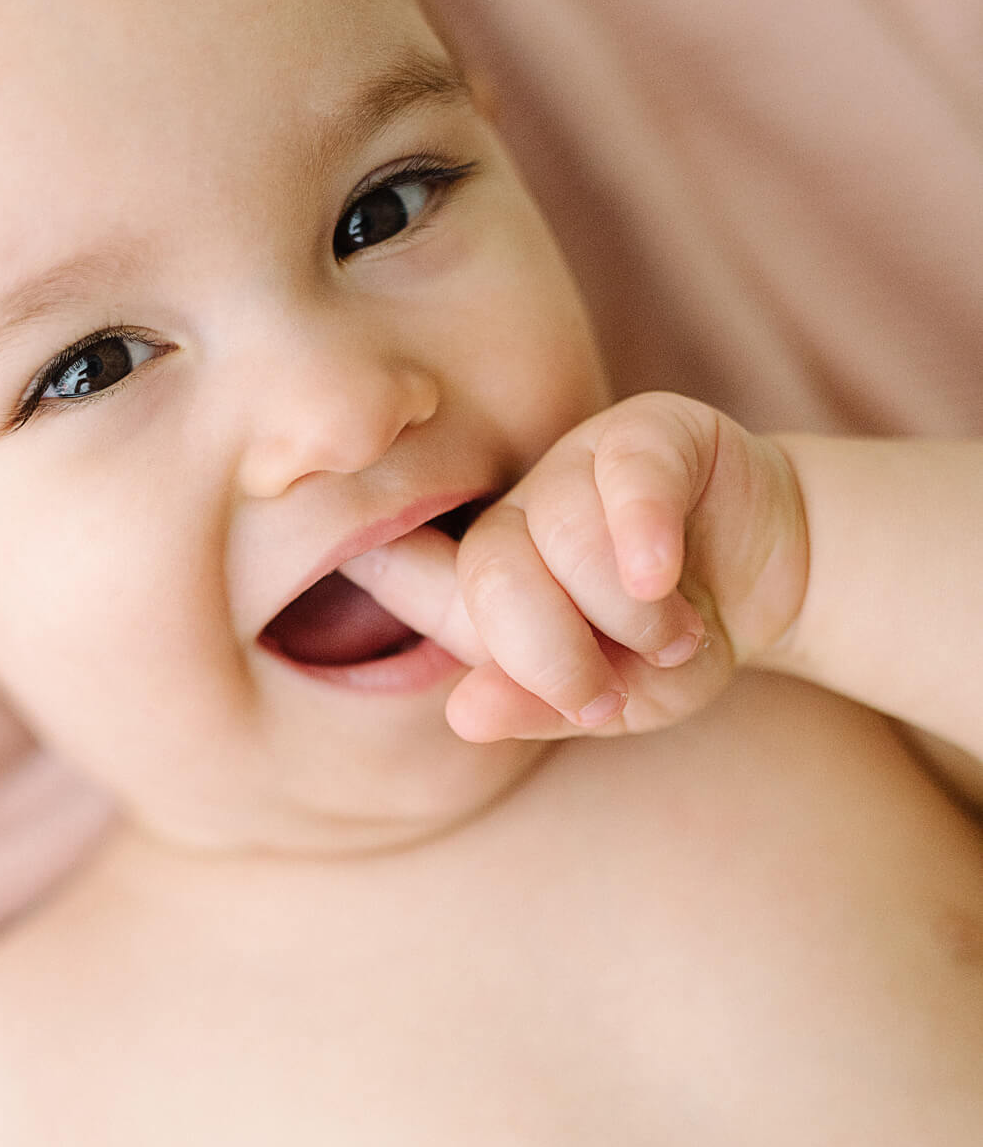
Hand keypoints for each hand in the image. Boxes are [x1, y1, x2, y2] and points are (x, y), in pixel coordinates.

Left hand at [341, 392, 808, 742]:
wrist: (783, 580)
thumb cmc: (679, 643)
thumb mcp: (619, 700)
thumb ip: (540, 706)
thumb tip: (464, 714)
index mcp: (490, 586)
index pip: (407, 579)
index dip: (381, 573)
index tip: (362, 564)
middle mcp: (519, 517)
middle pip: (489, 574)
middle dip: (550, 654)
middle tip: (608, 695)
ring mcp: (577, 465)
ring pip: (566, 535)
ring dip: (629, 616)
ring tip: (675, 638)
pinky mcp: (648, 432)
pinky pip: (627, 477)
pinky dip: (645, 538)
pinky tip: (665, 582)